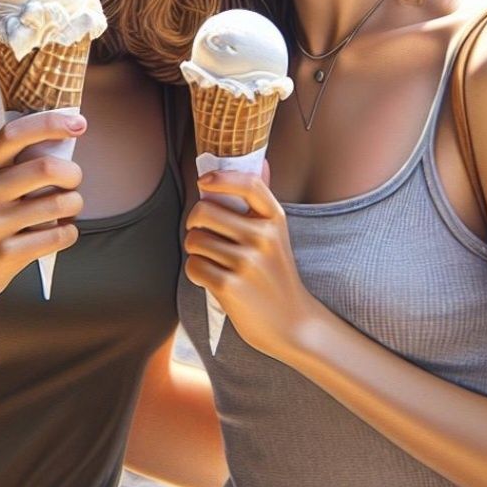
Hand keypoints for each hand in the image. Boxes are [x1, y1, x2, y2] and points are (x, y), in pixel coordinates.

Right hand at [0, 111, 85, 308]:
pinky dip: (69, 232)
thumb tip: (66, 136)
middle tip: (72, 182)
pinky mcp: (7, 254)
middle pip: (46, 168)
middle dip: (73, 174)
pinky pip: (58, 235)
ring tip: (65, 210)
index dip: (51, 124)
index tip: (79, 124)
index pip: (14, 134)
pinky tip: (59, 232)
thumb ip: (18, 162)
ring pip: (59, 204)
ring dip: (74, 205)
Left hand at [184, 170, 313, 360]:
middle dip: (194, 222)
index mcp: (275, 220)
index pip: (248, 184)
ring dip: (195, 250)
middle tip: (201, 233)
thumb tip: (259, 163)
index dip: (220, 178)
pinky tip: (212, 279)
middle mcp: (262, 238)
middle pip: (204, 211)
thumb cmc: (276, 276)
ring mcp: (246, 262)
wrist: (292, 323)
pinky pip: (193, 266)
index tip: (203, 182)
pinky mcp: (230, 286)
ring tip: (212, 261)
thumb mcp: (277, 237)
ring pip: (194, 240)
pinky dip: (196, 272)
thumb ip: (260, 206)